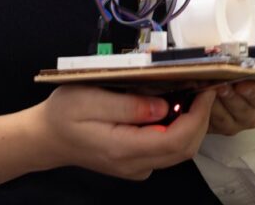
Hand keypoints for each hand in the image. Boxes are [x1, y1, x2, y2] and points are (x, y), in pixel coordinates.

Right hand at [34, 84, 216, 179]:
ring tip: (194, 92)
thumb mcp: (90, 99)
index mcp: (125, 149)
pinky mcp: (135, 162)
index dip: (198, 115)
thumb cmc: (64, 113)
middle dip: (201, 118)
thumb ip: (128, 105)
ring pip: (178, 151)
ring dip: (192, 123)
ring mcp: (136, 167)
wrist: (47, 139)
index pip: (177, 140)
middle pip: (184, 148)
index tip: (207, 89)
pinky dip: (179, 129)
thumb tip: (164, 106)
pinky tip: (175, 106)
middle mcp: (136, 164)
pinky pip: (166, 149)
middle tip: (205, 86)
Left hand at [208, 34, 254, 135]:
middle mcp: (253, 114)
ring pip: (225, 118)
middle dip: (231, 97)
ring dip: (214, 101)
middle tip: (220, 84)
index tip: (242, 84)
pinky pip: (209, 121)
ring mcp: (234, 123)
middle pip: (245, 111)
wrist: (220, 62)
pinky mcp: (215, 126)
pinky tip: (195, 92)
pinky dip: (201, 106)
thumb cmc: (243, 57)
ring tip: (204, 84)